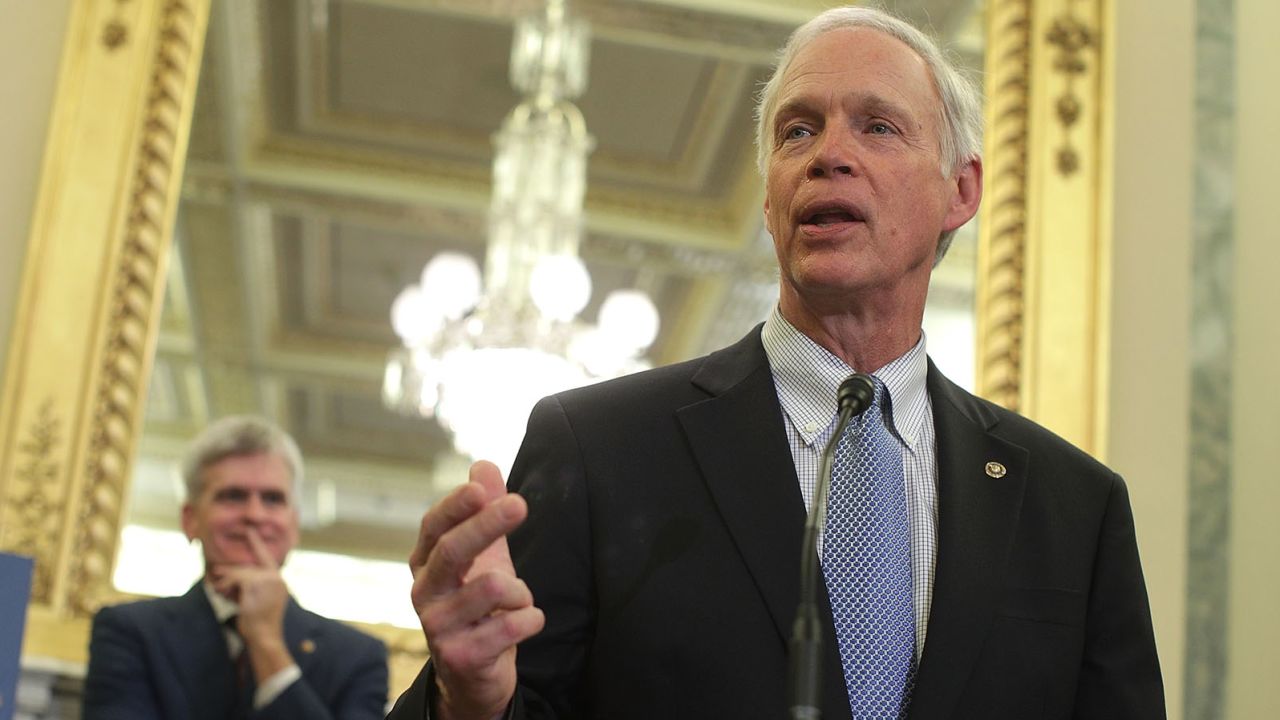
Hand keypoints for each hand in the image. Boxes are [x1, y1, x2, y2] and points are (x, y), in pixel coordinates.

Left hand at [210, 528, 292, 680]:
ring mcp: (268, 581)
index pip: (266, 558)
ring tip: (219, 590)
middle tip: (216, 573)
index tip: (249, 529)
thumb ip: (250, 587)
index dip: (256, 543)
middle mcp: (277, 579)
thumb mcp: (257, 603)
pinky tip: (223, 593)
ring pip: (241, 573)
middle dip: (231, 573)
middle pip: (249, 568)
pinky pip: (236, 579)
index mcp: (279, 582)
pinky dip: (226, 586)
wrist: (265, 638)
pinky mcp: (256, 585)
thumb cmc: (259, 625)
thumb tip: (225, 575)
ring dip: (227, 582)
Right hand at [411, 461, 544, 719]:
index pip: (434, 527)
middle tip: (520, 504)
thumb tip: (482, 464)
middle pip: (452, 551)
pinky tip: (526, 622)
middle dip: (486, 526)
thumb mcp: (485, 554)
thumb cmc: (479, 604)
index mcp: (427, 562)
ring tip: (519, 599)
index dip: (456, 506)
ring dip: (520, 590)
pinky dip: (530, 619)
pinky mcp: (461, 657)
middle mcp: (424, 592)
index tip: (481, 489)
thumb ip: (484, 509)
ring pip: (490, 588)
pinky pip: (510, 626)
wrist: (474, 672)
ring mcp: (438, 627)